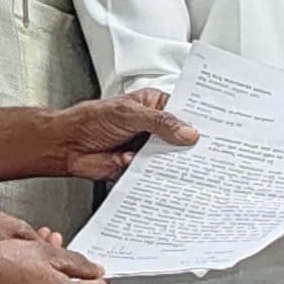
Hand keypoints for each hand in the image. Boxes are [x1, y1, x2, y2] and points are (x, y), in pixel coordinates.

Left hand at [42, 90, 196, 181]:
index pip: (183, 110)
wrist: (66, 146)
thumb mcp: (129, 114)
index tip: (216, 128)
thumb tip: (187, 131)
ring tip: (189, 167)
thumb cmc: (90, 121)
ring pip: (169, 158)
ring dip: (174, 163)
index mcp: (152, 105)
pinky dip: (158, 178)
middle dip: (190, 145)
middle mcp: (152, 127)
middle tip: (208, 152)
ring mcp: (146, 148)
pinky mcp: (138, 167)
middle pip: (179, 137)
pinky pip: (155, 175)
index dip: (198, 119)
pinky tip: (162, 178)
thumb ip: (160, 123)